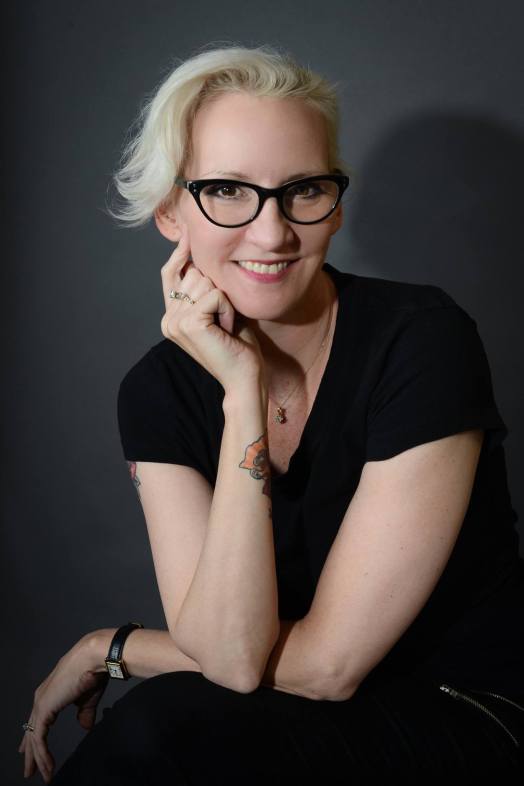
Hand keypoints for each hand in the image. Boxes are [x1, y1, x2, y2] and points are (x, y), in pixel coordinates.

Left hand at [18, 635, 108, 782]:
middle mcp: (41, 697)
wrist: (93, 658)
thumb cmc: (92, 673)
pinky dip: (43, 755)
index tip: (30, 751)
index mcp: (51, 693)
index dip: (33, 737)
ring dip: (38, 759)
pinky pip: (39, 739)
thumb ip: (84, 713)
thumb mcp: (88, 699)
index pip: (37, 719)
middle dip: (30, 752)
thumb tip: (85, 727)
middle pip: (31, 731)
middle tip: (29, 771)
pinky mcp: (44, 710)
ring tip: (43, 775)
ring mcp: (40, 703)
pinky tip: (48, 766)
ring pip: (34, 738)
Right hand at [160, 226, 265, 393]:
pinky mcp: (189, 322)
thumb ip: (209, 289)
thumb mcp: (221, 310)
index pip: (169, 273)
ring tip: (226, 325)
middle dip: (217, 288)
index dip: (180, 252)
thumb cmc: (238, 346)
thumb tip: (205, 257)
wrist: (244, 377)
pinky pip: (215, 294)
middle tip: (225, 318)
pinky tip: (227, 329)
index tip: (190, 233)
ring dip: (225, 301)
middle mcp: (168, 318)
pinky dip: (228, 309)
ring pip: (205, 281)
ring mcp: (175, 321)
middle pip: (193, 273)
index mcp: (171, 316)